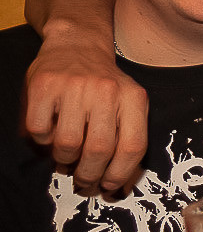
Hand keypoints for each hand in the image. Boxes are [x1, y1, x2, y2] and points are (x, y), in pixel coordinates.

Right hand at [23, 28, 146, 194]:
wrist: (77, 44)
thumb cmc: (103, 84)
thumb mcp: (126, 103)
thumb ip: (127, 138)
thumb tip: (119, 184)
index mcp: (133, 97)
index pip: (133, 146)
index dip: (120, 174)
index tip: (109, 186)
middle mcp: (106, 90)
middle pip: (98, 150)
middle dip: (89, 175)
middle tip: (84, 181)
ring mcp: (74, 87)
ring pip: (67, 144)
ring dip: (65, 159)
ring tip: (66, 157)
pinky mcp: (45, 86)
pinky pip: (40, 131)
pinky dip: (43, 141)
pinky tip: (51, 132)